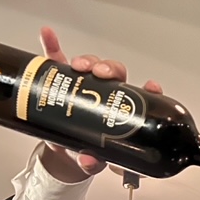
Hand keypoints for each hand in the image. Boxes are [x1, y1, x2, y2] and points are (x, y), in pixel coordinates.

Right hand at [37, 26, 162, 181]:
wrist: (63, 153)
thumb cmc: (86, 153)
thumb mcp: (92, 162)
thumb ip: (92, 163)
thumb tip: (88, 161)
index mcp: (121, 112)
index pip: (140, 96)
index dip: (149, 89)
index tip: (151, 87)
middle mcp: (105, 94)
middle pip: (115, 74)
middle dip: (111, 69)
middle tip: (103, 74)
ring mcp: (84, 86)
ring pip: (92, 65)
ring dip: (88, 60)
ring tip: (79, 65)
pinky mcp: (62, 81)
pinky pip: (57, 59)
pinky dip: (52, 46)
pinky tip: (48, 36)